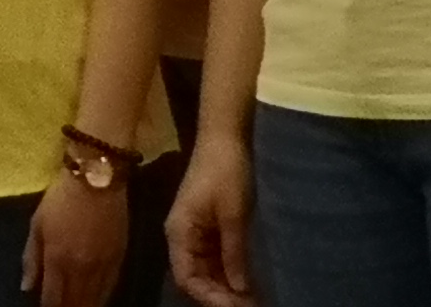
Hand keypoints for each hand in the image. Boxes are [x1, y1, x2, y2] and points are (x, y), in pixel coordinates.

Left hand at [23, 171, 129, 306]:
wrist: (96, 181)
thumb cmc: (60, 200)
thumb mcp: (37, 224)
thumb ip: (31, 258)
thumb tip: (26, 287)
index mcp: (57, 260)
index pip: (52, 297)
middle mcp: (80, 269)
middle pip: (74, 302)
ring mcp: (102, 266)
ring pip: (94, 299)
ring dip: (84, 306)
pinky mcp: (119, 259)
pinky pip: (111, 287)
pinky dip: (102, 298)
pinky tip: (97, 301)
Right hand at [166, 134, 256, 306]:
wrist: (224, 140)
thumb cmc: (226, 174)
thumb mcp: (233, 215)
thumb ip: (234, 254)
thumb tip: (240, 290)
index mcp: (179, 233)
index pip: (187, 277)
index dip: (210, 297)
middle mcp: (182, 236)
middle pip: (195, 277)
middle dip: (219, 295)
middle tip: (250, 306)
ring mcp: (195, 232)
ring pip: (206, 270)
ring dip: (225, 286)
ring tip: (251, 299)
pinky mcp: (208, 226)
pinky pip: (214, 257)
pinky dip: (228, 271)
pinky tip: (246, 281)